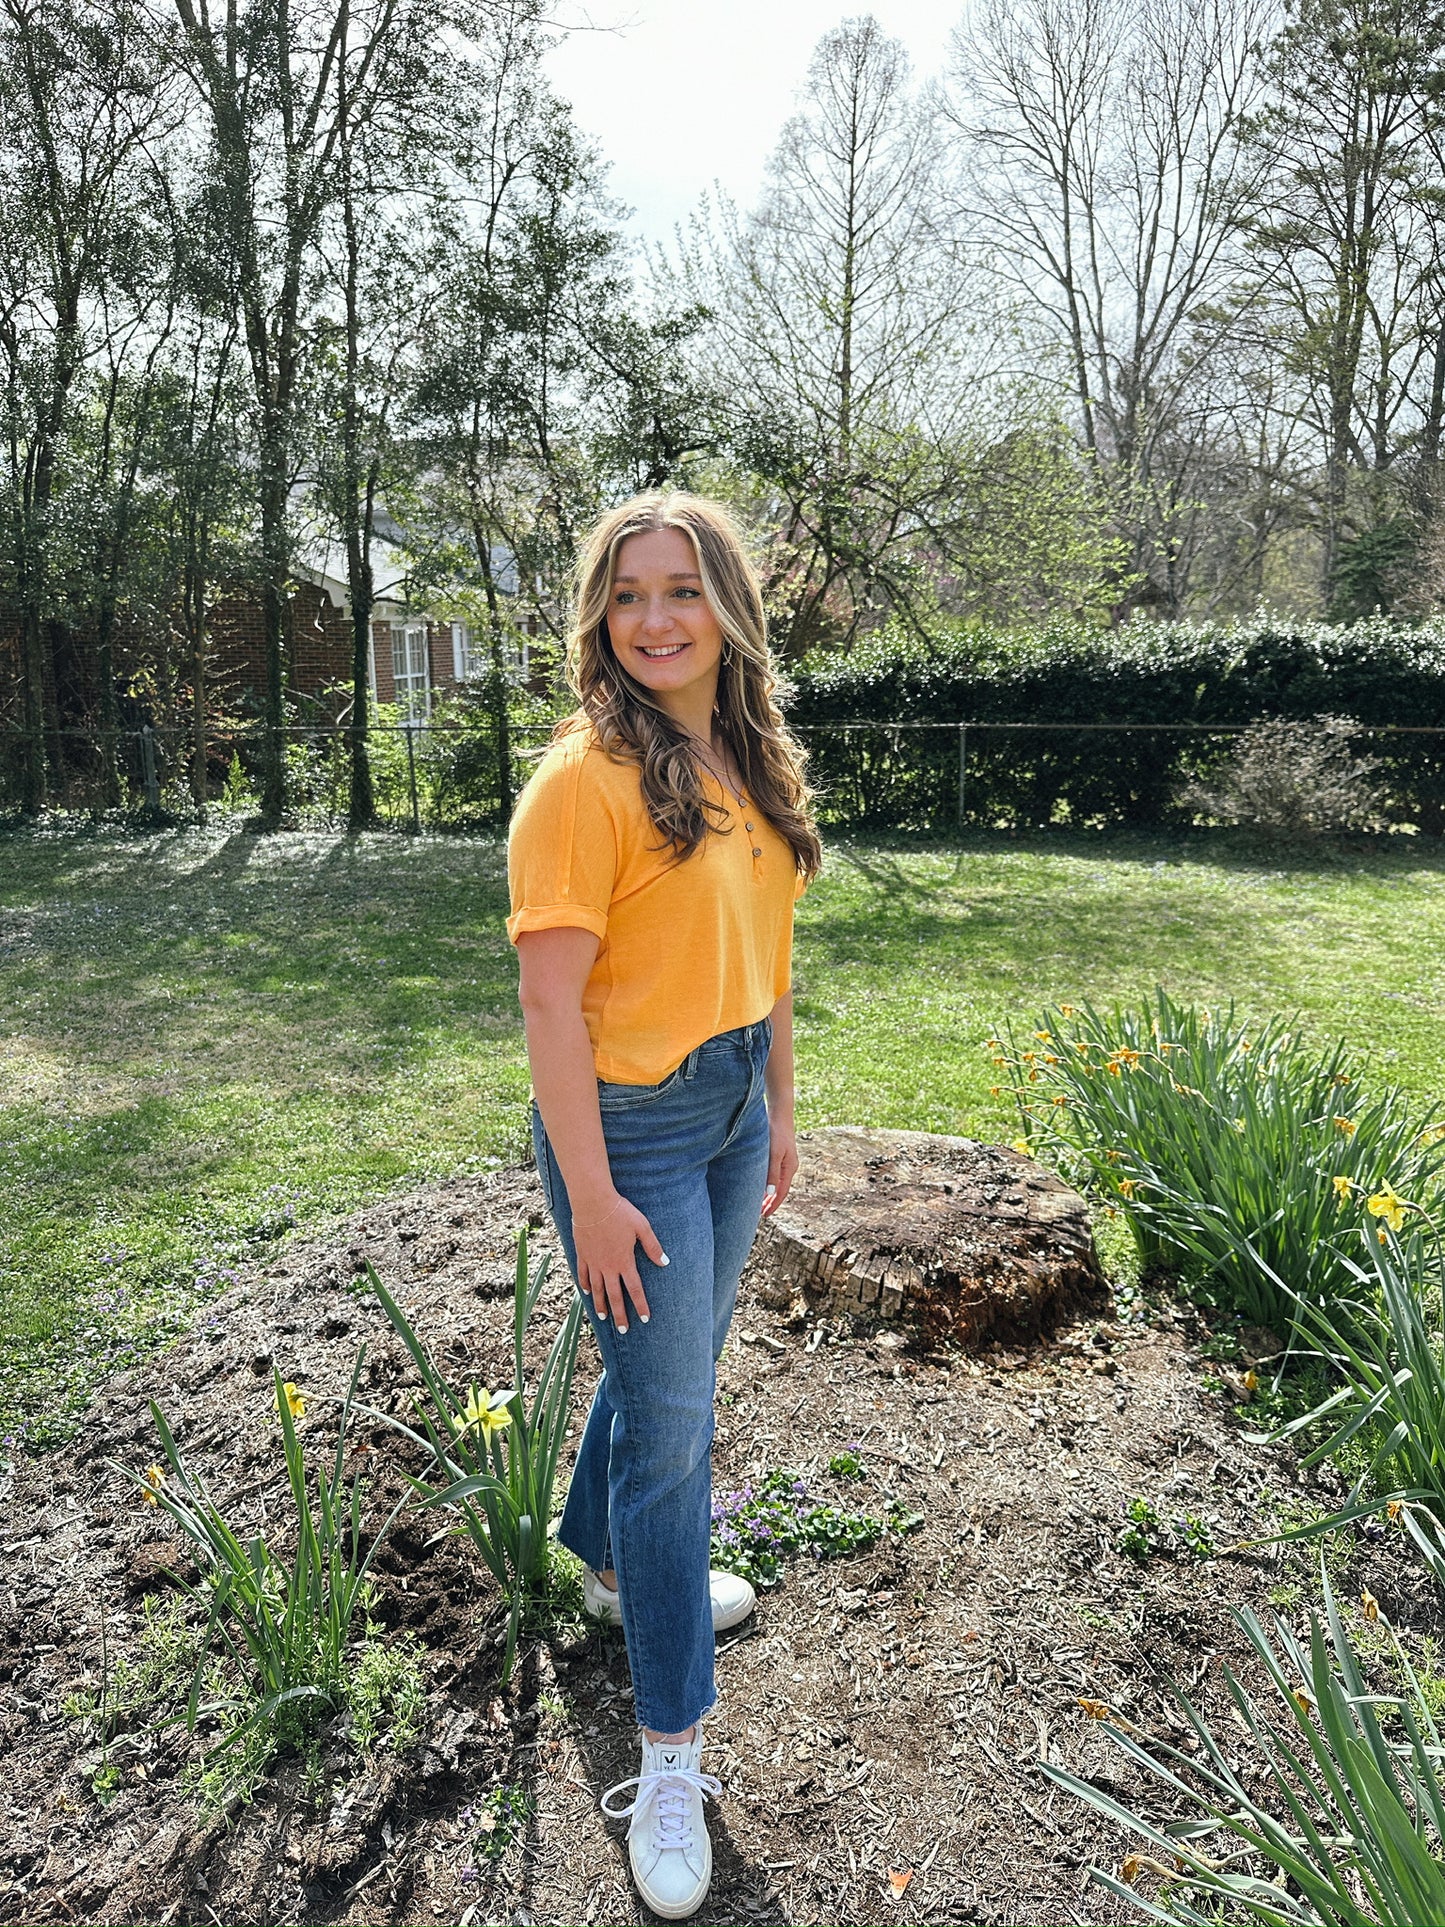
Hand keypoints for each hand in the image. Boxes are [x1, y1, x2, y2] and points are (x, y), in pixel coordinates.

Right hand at [572, 1191, 665, 1333]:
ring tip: (604, 1317)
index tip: (645, 1319)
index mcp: (624, 1261)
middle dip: (620, 1314)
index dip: (641, 1305)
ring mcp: (593, 1262)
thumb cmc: (620, 1212)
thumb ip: (653, 1247)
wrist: (592, 1202)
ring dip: (600, 1304)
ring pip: (596, 1289)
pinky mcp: (582, 1254)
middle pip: (614, 1296)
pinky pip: (582, 1274)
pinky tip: (586, 1292)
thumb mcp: (642, 1227)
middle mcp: (608, 1266)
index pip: (635, 1289)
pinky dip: (584, 1285)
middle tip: (623, 1330)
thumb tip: (665, 1263)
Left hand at [761, 1116, 797, 1217]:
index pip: (781, 1192)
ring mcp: (785, 1161)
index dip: (773, 1205)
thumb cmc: (777, 1133)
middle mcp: (789, 1167)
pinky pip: (774, 1175)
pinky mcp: (779, 1155)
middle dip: (770, 1202)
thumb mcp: (774, 1154)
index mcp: (789, 1168)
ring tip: (759, 1204)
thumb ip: (772, 1173)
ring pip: (777, 1183)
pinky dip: (768, 1184)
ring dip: (769, 1194)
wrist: (779, 1114)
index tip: (765, 1215)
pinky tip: (760, 1185)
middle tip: (760, 1214)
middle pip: (780, 1190)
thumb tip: (770, 1193)